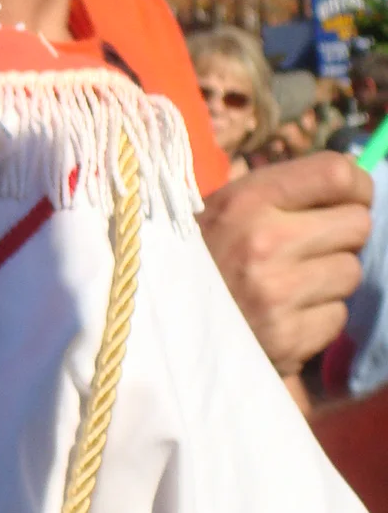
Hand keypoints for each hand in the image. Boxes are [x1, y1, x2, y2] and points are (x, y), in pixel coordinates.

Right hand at [198, 153, 372, 375]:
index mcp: (247, 200)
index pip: (337, 174)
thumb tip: (351, 185)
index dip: (357, 186)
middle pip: (357, 225)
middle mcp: (265, 242)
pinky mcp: (287, 338)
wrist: (156, 324)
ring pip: (351, 273)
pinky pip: (336, 316)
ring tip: (292, 284)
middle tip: (315, 246)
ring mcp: (277, 294)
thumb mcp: (224, 209)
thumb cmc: (197, 257)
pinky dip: (318, 317)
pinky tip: (286, 315)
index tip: (351, 198)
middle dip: (343, 235)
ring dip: (330, 279)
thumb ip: (281, 194)